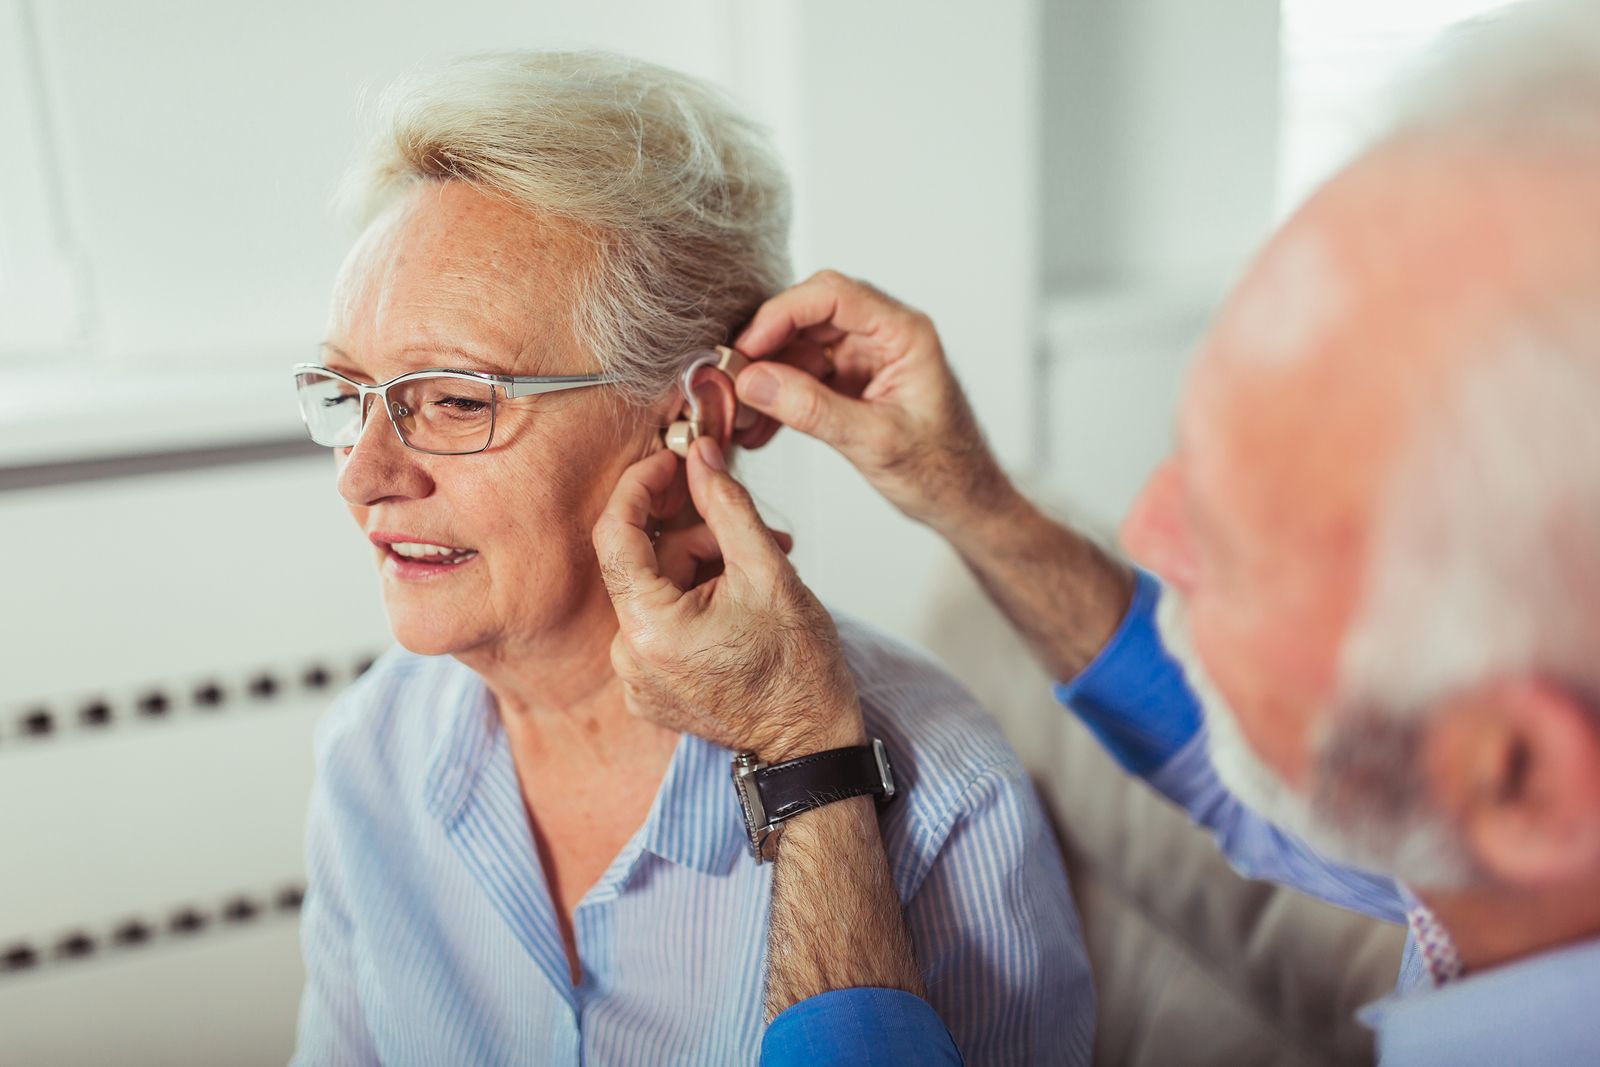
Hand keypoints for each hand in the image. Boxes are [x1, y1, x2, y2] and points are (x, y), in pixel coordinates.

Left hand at [593, 438, 866, 760]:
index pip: (615, 534)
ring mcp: (636, 679)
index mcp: (650, 628)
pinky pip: (660, 625)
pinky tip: (738, 607)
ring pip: (656, 591)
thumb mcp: (768, 571)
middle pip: (645, 564)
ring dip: (703, 570)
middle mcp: (629, 658)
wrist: (810, 742)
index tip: (671, 463)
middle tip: (754, 535)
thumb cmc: (798, 669)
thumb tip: (701, 458)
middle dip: (698, 538)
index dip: (640, 488)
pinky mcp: (648, 690)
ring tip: (758, 576)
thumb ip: (727, 506)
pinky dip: (694, 604)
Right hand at [732, 269, 1015, 536]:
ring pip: (799, 347)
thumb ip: (814, 409)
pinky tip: (760, 429)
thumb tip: (754, 381)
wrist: (963, 501)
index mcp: (904, 333)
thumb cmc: (942, 471)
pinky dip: (779, 398)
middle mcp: (883, 334)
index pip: (833, 295)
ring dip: (766, 379)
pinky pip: (804, 376)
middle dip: (765, 347)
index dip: (781, 315)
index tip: (746, 349)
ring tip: (742, 418)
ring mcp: (866, 357)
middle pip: (808, 315)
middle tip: (732, 383)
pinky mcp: (852, 381)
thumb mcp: (875, 442)